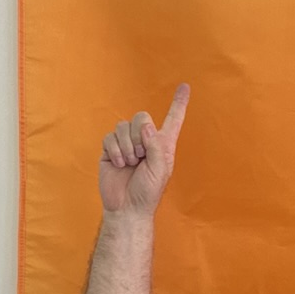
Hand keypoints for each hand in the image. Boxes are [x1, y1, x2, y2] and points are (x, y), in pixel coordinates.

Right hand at [99, 86, 189, 217]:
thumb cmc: (148, 192)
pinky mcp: (110, 150)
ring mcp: (126, 144)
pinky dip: (115, 150)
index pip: (173, 119)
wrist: (126, 207)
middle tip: (140, 157)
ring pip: (123, 126)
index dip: (178, 103)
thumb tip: (146, 127)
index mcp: (162, 144)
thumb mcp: (160, 169)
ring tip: (130, 164)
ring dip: (127, 146)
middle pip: (141, 117)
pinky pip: (109, 137)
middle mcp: (145, 140)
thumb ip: (156, 146)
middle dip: (139, 136)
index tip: (185, 86)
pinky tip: (119, 164)